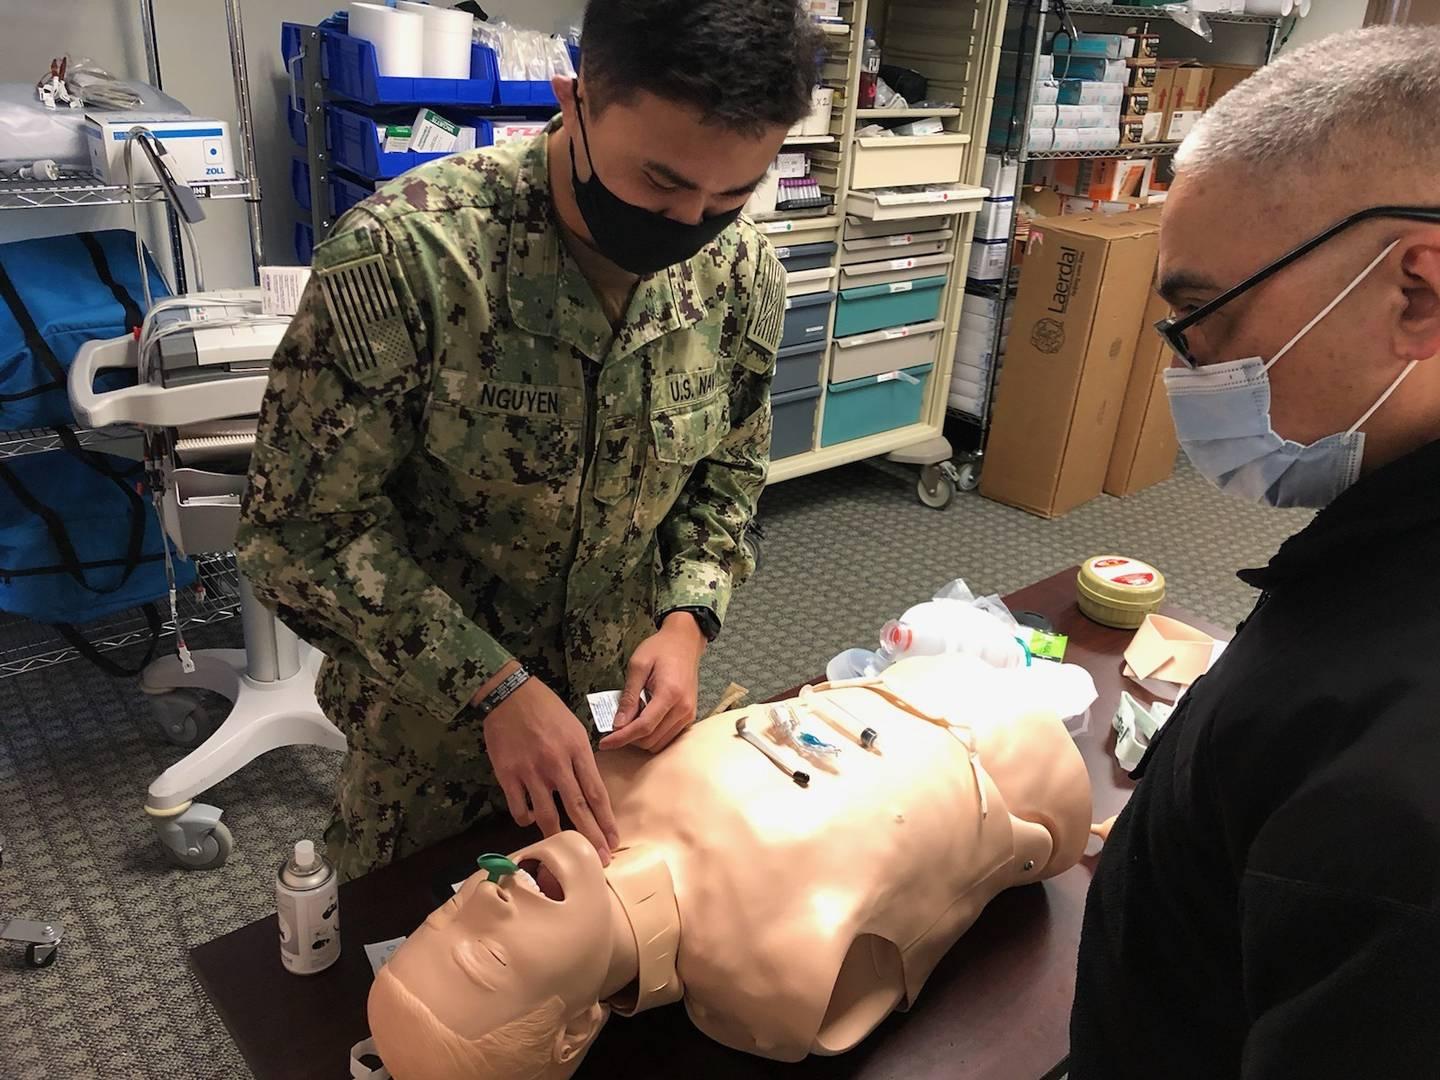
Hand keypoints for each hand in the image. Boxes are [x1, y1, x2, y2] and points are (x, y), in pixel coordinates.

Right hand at [481, 672, 618, 863]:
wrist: (509, 694)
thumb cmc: (546, 708)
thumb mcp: (574, 728)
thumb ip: (581, 759)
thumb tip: (588, 790)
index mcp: (577, 749)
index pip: (596, 793)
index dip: (606, 820)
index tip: (614, 840)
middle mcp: (556, 763)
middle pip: (577, 808)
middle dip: (591, 837)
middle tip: (601, 859)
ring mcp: (531, 771)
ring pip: (547, 814)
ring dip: (558, 836)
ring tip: (565, 852)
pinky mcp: (507, 774)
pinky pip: (519, 808)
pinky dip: (526, 819)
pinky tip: (530, 820)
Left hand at [600, 613, 706, 752]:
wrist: (684, 642)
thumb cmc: (661, 649)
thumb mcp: (638, 666)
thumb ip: (628, 696)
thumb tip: (618, 724)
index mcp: (670, 693)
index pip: (643, 727)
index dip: (621, 738)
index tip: (604, 743)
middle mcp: (683, 708)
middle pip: (650, 739)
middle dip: (628, 738)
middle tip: (615, 725)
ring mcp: (688, 714)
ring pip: (659, 743)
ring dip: (640, 738)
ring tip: (631, 718)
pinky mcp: (689, 716)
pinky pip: (667, 737)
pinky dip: (652, 734)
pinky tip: (644, 718)